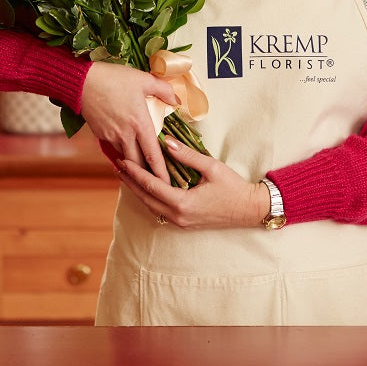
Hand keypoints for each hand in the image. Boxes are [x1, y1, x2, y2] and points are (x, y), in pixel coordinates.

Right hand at [80, 61, 177, 181]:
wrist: (81, 81)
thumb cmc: (113, 78)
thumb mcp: (143, 79)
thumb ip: (164, 90)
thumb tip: (176, 99)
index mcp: (139, 123)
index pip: (153, 155)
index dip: (161, 172)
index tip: (168, 184)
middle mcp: (125, 134)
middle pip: (138, 165)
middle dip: (147, 176)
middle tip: (158, 183)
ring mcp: (111, 136)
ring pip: (126, 158)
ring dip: (134, 164)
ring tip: (143, 168)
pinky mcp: (100, 134)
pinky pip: (114, 149)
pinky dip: (122, 152)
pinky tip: (126, 151)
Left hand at [116, 135, 270, 228]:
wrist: (249, 210)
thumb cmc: (233, 188)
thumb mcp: (212, 167)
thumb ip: (188, 156)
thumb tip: (167, 142)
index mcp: (183, 203)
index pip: (152, 186)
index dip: (135, 173)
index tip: (122, 161)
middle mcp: (178, 216)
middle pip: (146, 198)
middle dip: (130, 182)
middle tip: (117, 166)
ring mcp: (180, 222)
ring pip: (151, 206)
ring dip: (138, 190)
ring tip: (126, 175)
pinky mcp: (184, 222)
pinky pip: (160, 210)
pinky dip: (149, 197)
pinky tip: (145, 187)